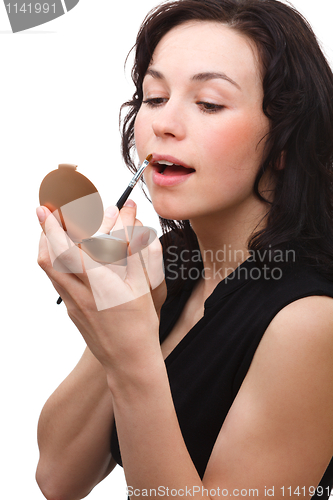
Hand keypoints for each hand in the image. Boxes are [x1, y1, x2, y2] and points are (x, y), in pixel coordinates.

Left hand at [37, 201, 165, 370]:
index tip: (51, 210)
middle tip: (48, 211)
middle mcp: (81, 294)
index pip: (69, 252)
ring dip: (48, 245)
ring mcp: (73, 303)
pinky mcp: (72, 309)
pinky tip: (67, 253)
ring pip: (49, 269)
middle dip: (46, 231)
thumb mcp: (144, 288)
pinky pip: (56, 279)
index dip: (56, 228)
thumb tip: (138, 228)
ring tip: (54, 227)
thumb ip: (138, 255)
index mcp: (100, 286)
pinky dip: (55, 260)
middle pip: (50, 257)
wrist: (128, 361)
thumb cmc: (140, 327)